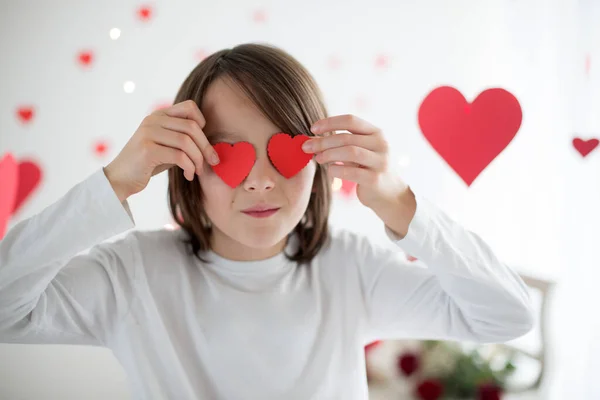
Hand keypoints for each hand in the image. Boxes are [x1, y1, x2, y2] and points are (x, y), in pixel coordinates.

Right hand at [104, 100, 219, 201]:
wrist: (120, 179)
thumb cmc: (148, 164)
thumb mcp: (167, 146)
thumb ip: (183, 139)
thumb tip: (210, 143)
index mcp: (158, 115)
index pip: (190, 106)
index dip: (202, 122)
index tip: (204, 142)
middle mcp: (152, 120)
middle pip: (192, 127)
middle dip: (206, 146)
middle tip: (212, 162)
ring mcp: (148, 133)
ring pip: (187, 142)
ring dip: (198, 159)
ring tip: (198, 171)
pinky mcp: (147, 150)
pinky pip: (179, 156)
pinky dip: (189, 167)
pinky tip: (188, 175)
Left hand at [302, 114, 407, 209]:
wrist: (390, 195)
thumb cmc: (368, 170)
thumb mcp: (359, 152)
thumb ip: (341, 143)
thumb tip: (311, 139)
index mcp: (376, 133)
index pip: (350, 120)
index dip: (329, 122)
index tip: (313, 129)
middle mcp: (381, 144)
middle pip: (347, 137)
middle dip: (323, 141)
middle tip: (306, 147)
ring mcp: (380, 161)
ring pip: (350, 151)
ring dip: (329, 154)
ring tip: (317, 158)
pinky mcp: (375, 179)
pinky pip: (351, 172)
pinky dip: (336, 169)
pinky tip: (329, 171)